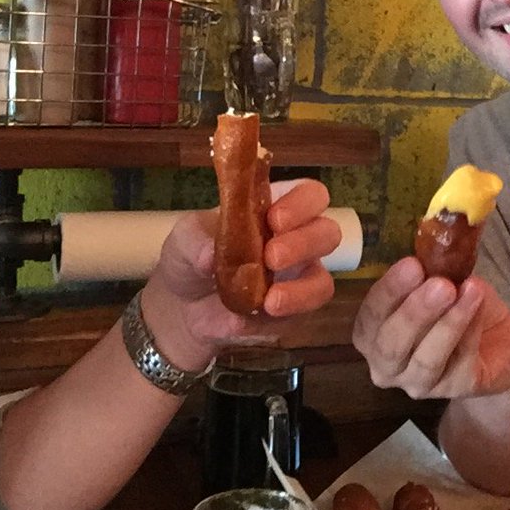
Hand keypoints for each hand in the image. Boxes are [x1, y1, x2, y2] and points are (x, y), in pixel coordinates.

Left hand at [141, 179, 340, 369]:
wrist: (182, 306)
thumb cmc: (191, 256)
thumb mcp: (183, 239)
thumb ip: (195, 240)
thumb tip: (209, 255)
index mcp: (276, 207)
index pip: (309, 195)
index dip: (302, 203)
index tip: (275, 218)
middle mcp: (296, 239)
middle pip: (328, 233)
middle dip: (305, 243)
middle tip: (272, 255)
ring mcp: (297, 279)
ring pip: (323, 280)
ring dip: (302, 288)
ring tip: (271, 298)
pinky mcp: (293, 312)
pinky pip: (304, 314)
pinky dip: (286, 313)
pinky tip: (262, 312)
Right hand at [353, 256, 509, 399]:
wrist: (498, 339)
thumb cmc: (456, 305)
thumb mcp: (440, 279)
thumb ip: (428, 269)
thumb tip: (433, 241)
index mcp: (373, 334)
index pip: (371, 316)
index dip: (389, 291)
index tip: (412, 264)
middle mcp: (387, 365)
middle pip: (391, 344)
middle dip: (415, 312)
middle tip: (440, 283)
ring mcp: (419, 383)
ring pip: (426, 359)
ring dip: (448, 322)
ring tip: (468, 289)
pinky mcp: (456, 388)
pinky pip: (460, 362)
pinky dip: (470, 331)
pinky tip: (479, 304)